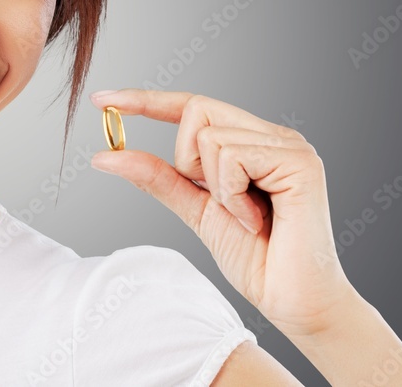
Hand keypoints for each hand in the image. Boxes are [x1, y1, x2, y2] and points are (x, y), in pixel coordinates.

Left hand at [89, 88, 357, 338]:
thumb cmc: (256, 259)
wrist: (292, 302)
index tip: (102, 99)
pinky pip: (233, 156)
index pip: (193, 106)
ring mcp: (289, 145)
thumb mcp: (194, 209)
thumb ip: (158, 177)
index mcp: (251, 141)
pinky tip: (255, 219)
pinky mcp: (299, 161)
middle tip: (216, 201)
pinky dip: (231, 194)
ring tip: (245, 217)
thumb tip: (106, 155)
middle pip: (197, 109)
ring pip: (209, 136)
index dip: (147, 100)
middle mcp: (272, 135)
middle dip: (187, 159)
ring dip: (214, 186)